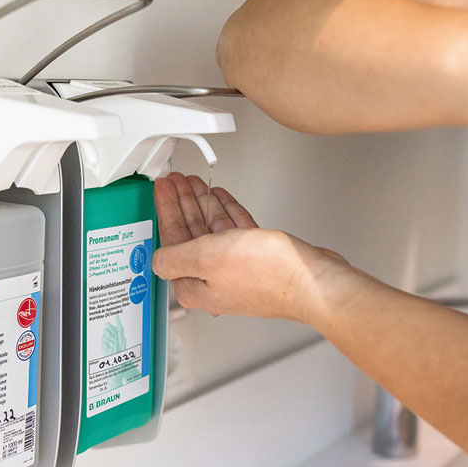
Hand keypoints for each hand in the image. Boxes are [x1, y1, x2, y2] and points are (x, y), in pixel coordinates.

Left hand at [152, 172, 363, 323]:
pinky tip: (221, 198)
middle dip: (182, 202)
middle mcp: (213, 281)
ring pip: (211, 230)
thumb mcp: (207, 258)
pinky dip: (225, 212)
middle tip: (175, 180)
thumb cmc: (267, 274)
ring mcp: (235, 271)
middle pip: (189, 233)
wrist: (311, 279)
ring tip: (194, 182)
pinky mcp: (256, 261)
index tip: (162, 189)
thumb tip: (157, 259)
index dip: (165, 209)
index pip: (171, 240)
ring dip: (202, 202)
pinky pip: (234, 231)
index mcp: (195, 285)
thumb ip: (175, 257)